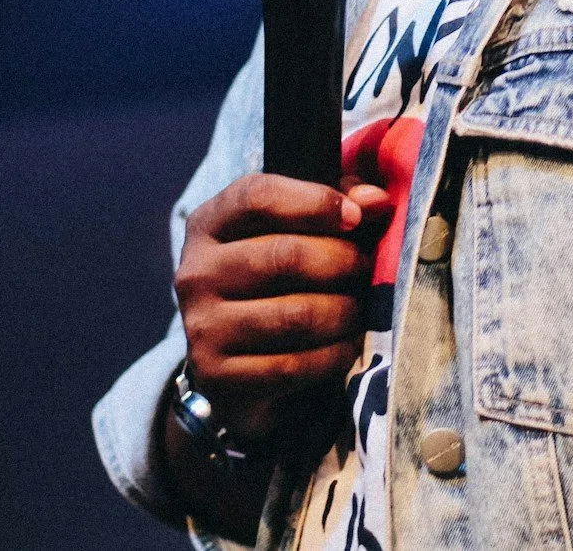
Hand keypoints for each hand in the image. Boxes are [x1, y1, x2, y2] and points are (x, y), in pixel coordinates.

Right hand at [173, 172, 389, 443]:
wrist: (230, 362)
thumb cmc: (272, 280)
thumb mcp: (291, 231)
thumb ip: (336, 204)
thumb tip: (376, 200)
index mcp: (208, 224)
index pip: (258, 197)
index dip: (315, 201)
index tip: (356, 217)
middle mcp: (195, 272)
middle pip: (284, 256)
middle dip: (341, 262)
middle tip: (366, 269)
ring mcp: (202, 326)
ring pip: (296, 315)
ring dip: (344, 312)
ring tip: (359, 308)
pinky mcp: (217, 374)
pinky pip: (293, 365)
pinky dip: (333, 355)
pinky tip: (345, 345)